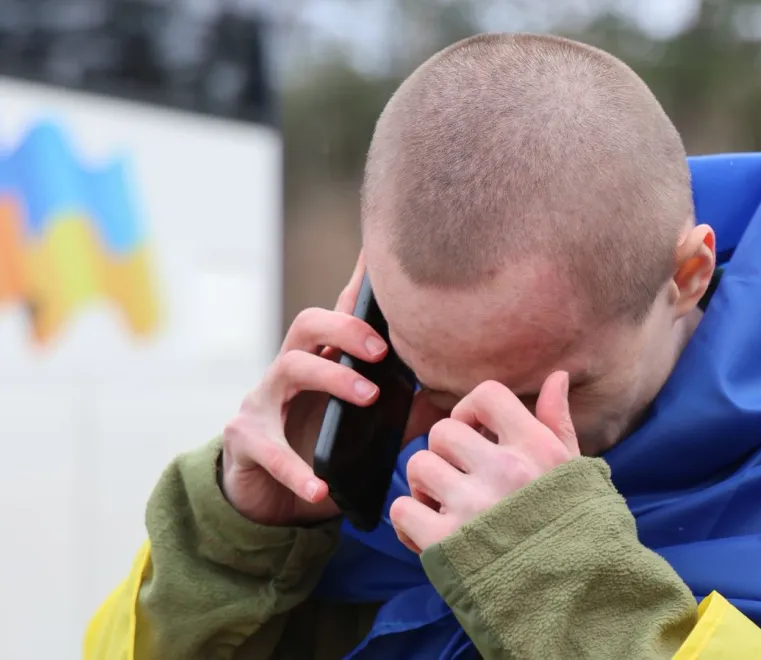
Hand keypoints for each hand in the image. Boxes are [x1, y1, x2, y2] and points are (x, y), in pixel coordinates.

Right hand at [221, 254, 443, 525]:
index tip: (378, 257)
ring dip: (332, 378)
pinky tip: (320, 488)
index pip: (340, 316)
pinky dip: (297, 469)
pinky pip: (270, 449)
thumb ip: (403, 410)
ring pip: (290, 368)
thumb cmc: (320, 453)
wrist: (267, 503)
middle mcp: (289, 370)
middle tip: (383, 349)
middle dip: (347, 328)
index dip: (357, 287)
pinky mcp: (245, 439)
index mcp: (322, 362)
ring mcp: (263, 401)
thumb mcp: (367, 432)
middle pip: (309, 324)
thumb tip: (450, 392)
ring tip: (367, 398)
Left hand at [390, 371, 578, 552]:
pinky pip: (402, 508)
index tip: (476, 431)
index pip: (486, 394)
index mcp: (535, 448)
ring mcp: (472, 507)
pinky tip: (433, 530)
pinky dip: (410, 520)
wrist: (572, 596)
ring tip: (446, 503)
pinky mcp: (445, 543)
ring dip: (425, 485)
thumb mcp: (575, 471)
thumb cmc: (573, 527)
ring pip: (418, 465)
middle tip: (460, 476)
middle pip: (442, 431)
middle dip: (445, 452)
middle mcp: (504, 471)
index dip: (471, 409)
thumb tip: (555, 377)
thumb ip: (558, 423)